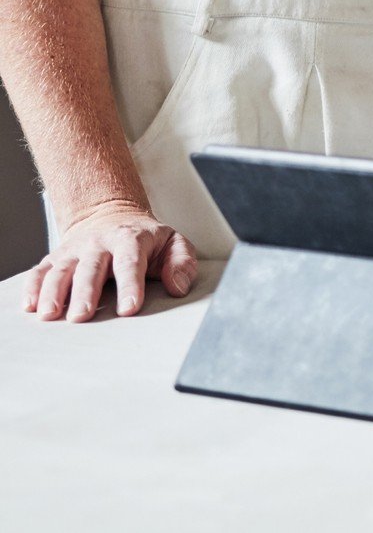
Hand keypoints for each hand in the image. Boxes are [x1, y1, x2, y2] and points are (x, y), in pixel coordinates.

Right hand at [23, 201, 196, 320]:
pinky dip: (33, 287)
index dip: (130, 286)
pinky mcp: (56, 257)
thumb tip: (178, 287)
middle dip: (86, 292)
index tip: (129, 309)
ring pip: (61, 269)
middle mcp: (99, 242)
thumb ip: (181, 263)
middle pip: (91, 268)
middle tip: (82, 316)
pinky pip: (40, 270)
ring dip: (53, 292)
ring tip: (50, 315)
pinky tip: (30, 305)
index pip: (130, 263)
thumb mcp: (173, 243)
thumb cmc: (146, 239)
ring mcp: (75, 249)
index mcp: (131, 238)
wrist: (113, 215)